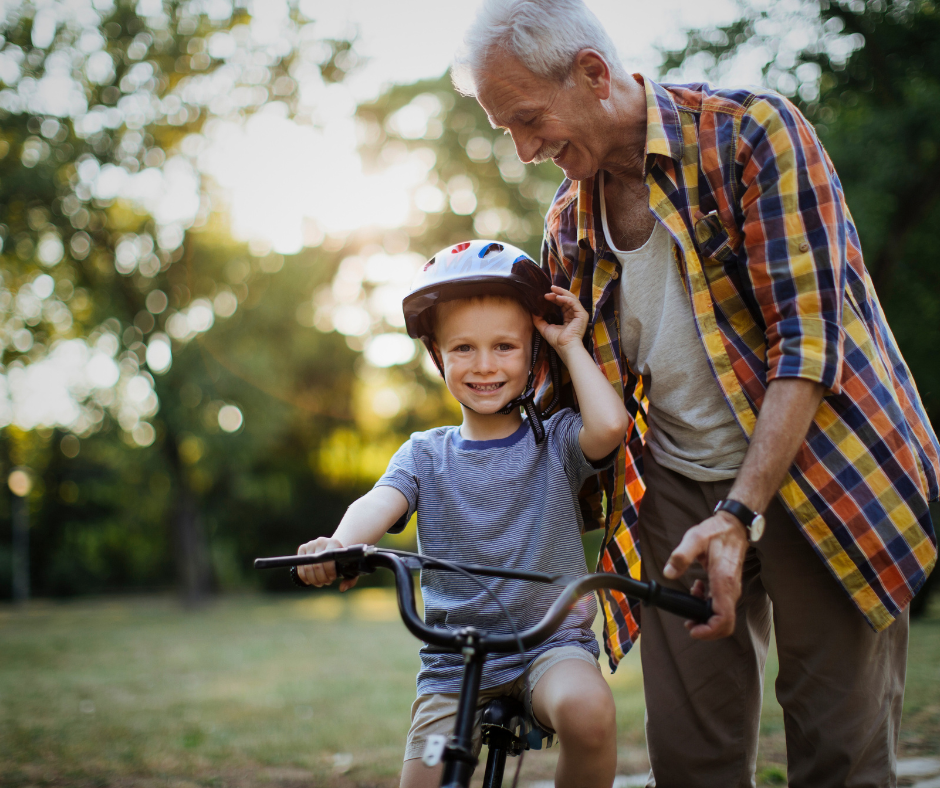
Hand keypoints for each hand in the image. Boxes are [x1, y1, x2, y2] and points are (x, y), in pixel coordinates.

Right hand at [296, 537, 358, 591]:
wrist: (332, 548)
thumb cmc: (341, 560)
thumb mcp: (350, 568)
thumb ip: (350, 580)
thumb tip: (342, 589)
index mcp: (334, 543)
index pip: (328, 560)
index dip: (329, 572)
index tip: (332, 578)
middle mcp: (321, 541)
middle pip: (316, 565)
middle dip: (321, 578)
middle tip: (326, 582)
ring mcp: (310, 544)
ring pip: (307, 567)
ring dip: (313, 579)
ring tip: (319, 582)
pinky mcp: (302, 548)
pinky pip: (299, 565)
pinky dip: (304, 576)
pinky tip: (309, 581)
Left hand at [533, 286, 588, 359]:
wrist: (565, 348)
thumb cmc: (557, 341)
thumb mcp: (544, 328)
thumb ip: (539, 320)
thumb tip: (532, 312)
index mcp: (568, 317)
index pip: (562, 303)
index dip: (554, 298)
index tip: (544, 295)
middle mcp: (574, 314)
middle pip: (567, 298)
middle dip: (558, 293)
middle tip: (550, 288)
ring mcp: (579, 314)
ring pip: (571, 298)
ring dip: (561, 293)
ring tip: (552, 290)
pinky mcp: (582, 315)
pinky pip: (574, 303)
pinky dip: (566, 299)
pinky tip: (557, 298)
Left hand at [663, 511, 747, 638]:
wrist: (734, 526)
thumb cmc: (715, 532)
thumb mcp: (695, 538)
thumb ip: (681, 556)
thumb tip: (668, 573)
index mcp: (723, 581)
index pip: (723, 618)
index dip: (709, 631)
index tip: (693, 629)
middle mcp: (731, 589)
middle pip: (725, 624)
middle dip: (706, 630)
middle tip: (688, 623)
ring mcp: (731, 589)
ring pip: (723, 617)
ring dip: (705, 617)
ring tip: (689, 605)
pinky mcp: (728, 587)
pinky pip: (721, 606)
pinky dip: (707, 606)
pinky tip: (696, 590)